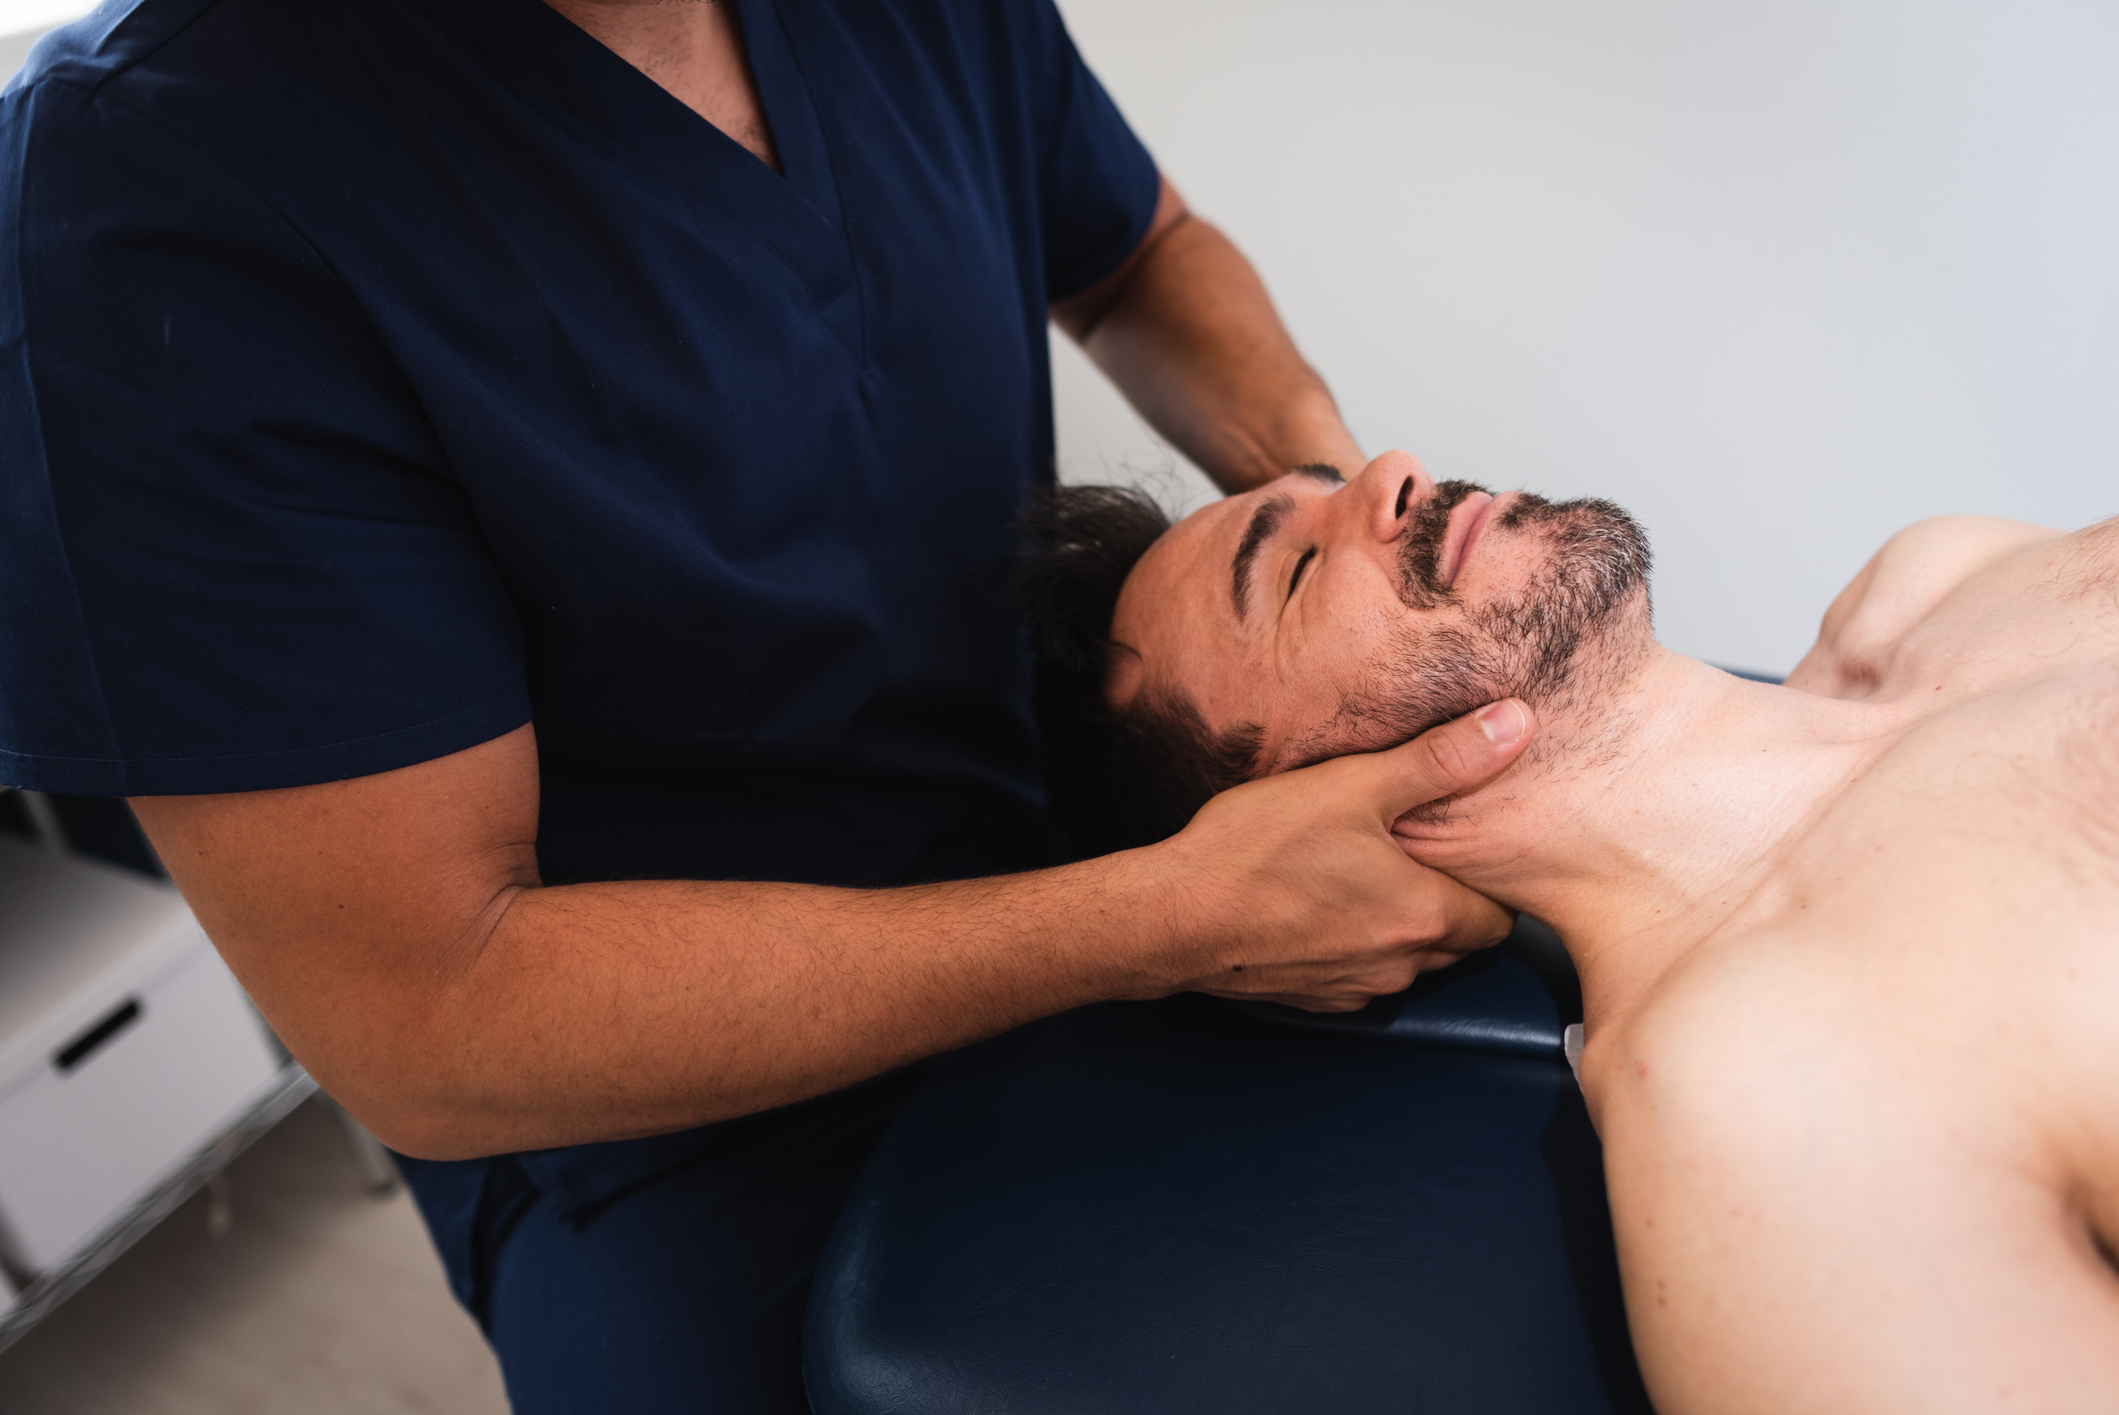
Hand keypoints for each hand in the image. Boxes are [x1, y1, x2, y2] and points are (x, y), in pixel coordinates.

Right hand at [1143, 699, 1534, 1010]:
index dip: (1492, 880)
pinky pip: (1362, 973)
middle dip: (1453, 902)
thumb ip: (1440, 759)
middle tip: (1422, 851)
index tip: (1468, 848)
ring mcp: (1357, 987)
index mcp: (1425, 915)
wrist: (1174, 916)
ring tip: (1368, 872)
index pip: (1503, 916)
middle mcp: (1401, 964)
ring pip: (1410, 959)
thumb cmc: (1257, 849)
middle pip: (1461, 941)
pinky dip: (1357, 943)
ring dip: (1403, 924)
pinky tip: (1322, 902)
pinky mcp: (1317, 997)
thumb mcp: (1354, 786)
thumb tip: (1514, 725)